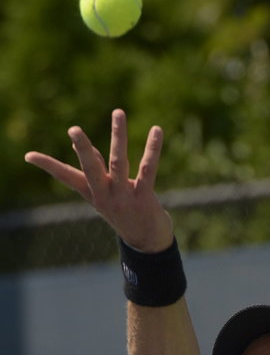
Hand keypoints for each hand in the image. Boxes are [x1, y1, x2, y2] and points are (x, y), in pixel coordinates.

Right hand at [25, 109, 173, 252]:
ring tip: (118, 112)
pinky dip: (152, 149)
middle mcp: (105, 195)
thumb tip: (77, 144)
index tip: (28, 156)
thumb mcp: (105, 193)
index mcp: (92, 193)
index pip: (66, 178)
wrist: (147, 242)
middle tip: (73, 129)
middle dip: (84, 149)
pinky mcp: (145, 197)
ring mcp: (124, 197)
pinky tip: (156, 130)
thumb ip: (96, 168)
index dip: (48, 166)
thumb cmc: (124, 212)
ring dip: (118, 136)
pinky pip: (148, 169)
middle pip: (91, 169)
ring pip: (119, 162)